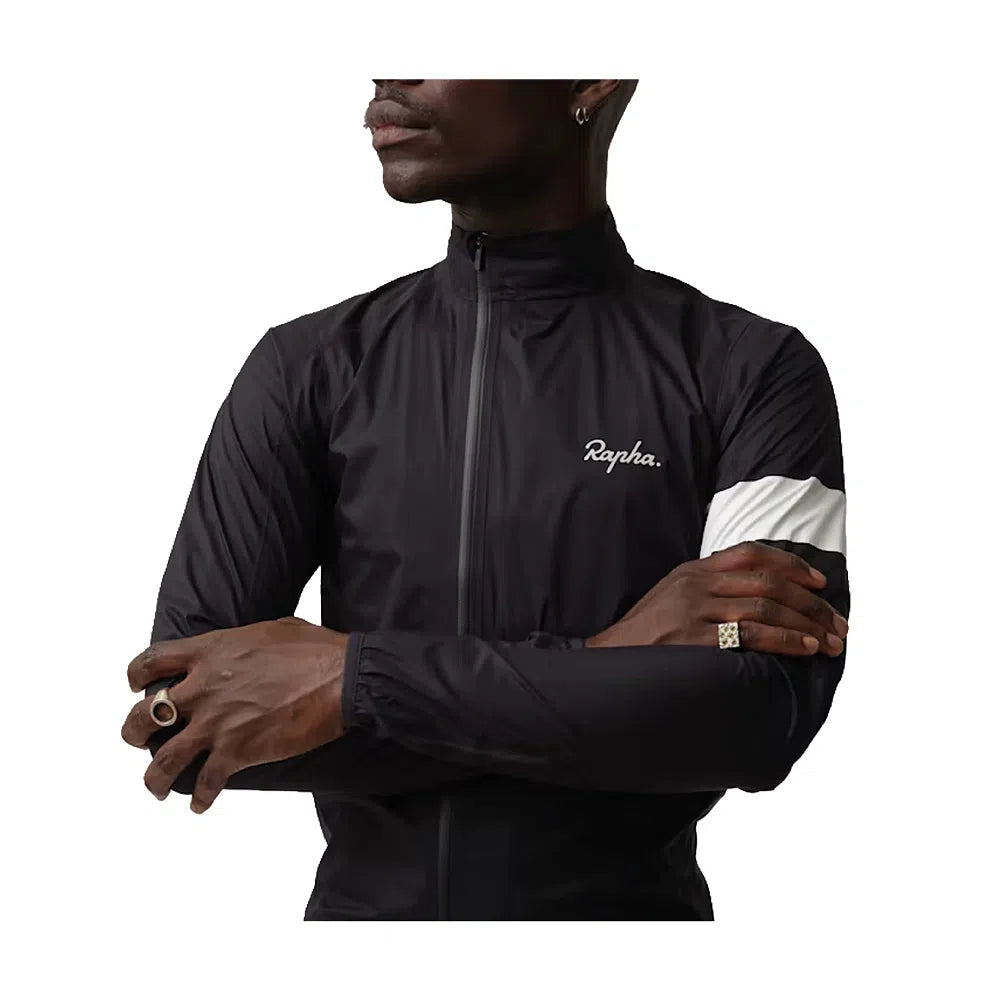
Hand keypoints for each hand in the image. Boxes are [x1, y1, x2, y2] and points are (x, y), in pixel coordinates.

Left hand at [120, 616, 349, 812]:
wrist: (341, 679)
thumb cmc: (315, 651)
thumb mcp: (270, 630)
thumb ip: (242, 643)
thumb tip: (243, 649)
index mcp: (210, 652)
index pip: (152, 661)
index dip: (137, 676)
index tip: (138, 686)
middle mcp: (204, 687)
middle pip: (144, 715)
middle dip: (134, 732)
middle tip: (140, 740)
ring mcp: (217, 722)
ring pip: (163, 760)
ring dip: (154, 778)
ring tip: (157, 787)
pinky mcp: (237, 752)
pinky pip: (205, 782)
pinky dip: (201, 797)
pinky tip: (202, 803)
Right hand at [585, 540, 847, 655]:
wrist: (608, 656)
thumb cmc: (645, 633)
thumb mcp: (673, 596)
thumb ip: (709, 588)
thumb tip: (757, 595)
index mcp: (694, 569)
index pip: (752, 553)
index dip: (791, 565)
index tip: (819, 583)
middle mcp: (696, 583)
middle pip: (768, 581)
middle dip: (811, 603)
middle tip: (838, 622)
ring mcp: (694, 609)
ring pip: (765, 606)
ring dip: (805, 623)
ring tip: (830, 640)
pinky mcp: (694, 637)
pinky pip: (751, 634)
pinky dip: (785, 640)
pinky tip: (805, 648)